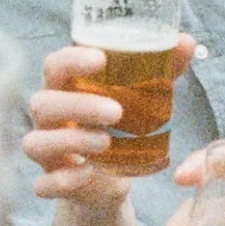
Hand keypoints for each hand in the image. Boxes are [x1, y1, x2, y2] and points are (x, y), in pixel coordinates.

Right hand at [24, 36, 195, 208]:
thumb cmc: (118, 123)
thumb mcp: (140, 95)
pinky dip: (62, 180)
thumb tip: (186, 41)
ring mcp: (45, 150)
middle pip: (43, 103)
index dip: (72, 59)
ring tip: (106, 142)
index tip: (101, 59)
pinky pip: (44, 184)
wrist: (109, 176)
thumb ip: (161, 69)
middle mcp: (48, 116)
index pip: (56, 65)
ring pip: (37, 142)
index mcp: (64, 87)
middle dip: (78, 105)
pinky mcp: (50, 181)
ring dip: (70, 141)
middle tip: (116, 111)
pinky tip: (86, 174)